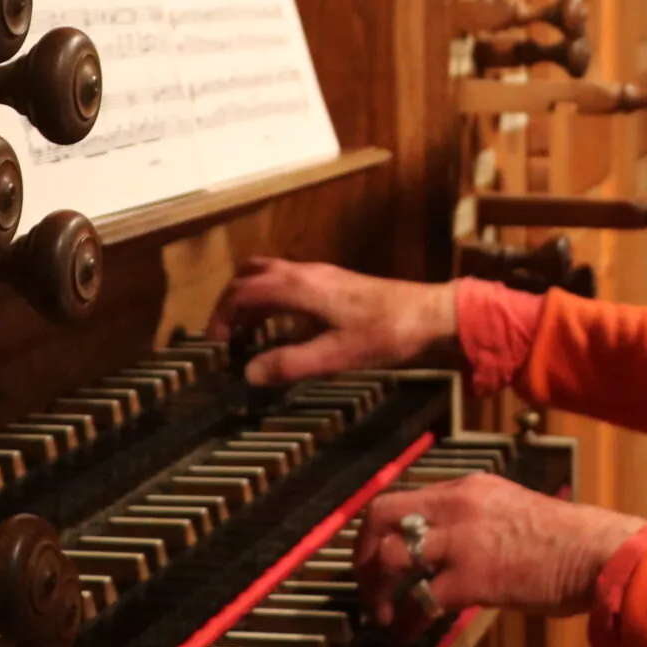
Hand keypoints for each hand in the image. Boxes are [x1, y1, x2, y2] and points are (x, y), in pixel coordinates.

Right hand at [205, 257, 458, 386]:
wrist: (432, 316)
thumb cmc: (387, 333)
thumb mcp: (336, 356)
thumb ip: (290, 364)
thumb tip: (249, 373)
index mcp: (301, 287)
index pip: (244, 291)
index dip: (222, 316)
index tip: (214, 345)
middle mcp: (308, 274)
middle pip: (253, 276)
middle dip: (231, 303)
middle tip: (224, 337)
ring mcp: (323, 277)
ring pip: (272, 278)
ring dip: (253, 302)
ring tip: (246, 337)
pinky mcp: (337, 286)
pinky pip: (292, 287)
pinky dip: (275, 305)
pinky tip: (284, 334)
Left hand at [355, 475, 643, 629]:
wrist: (597, 552)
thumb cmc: (566, 539)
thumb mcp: (512, 510)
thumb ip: (477, 521)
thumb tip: (450, 547)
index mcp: (468, 487)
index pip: (406, 498)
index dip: (384, 529)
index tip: (379, 555)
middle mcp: (458, 505)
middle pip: (383, 514)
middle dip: (363, 551)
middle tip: (366, 582)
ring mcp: (462, 540)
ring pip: (391, 555)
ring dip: (375, 588)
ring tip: (379, 614)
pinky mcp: (472, 578)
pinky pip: (419, 601)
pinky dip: (403, 622)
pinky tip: (402, 637)